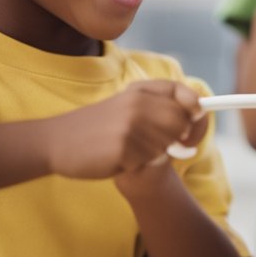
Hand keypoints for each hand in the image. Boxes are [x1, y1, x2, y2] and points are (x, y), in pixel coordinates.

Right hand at [45, 80, 205, 181]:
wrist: (55, 142)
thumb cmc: (97, 127)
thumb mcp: (126, 105)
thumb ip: (159, 106)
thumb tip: (199, 114)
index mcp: (139, 91)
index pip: (184, 94)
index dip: (195, 108)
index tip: (195, 119)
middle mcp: (137, 105)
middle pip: (182, 125)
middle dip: (176, 139)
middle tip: (154, 145)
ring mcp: (130, 126)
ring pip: (166, 147)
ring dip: (151, 154)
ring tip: (126, 148)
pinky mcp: (123, 148)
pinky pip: (148, 162)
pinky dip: (136, 164)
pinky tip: (116, 158)